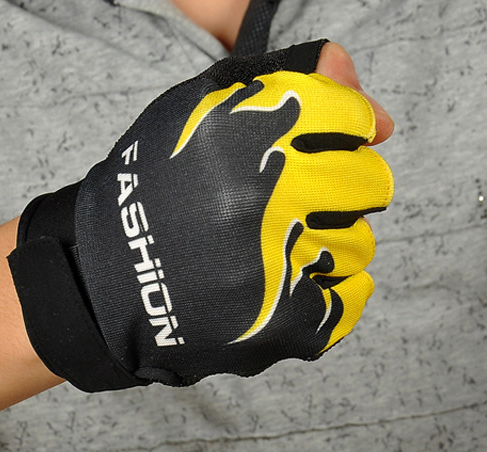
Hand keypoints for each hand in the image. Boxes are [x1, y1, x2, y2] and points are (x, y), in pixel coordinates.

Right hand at [8, 41, 393, 390]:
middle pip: (367, 183)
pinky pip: (350, 298)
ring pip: (359, 244)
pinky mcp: (282, 324)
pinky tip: (290, 285)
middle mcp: (263, 197)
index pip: (351, 118)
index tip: (326, 147)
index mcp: (243, 134)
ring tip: (278, 250)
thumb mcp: (202, 115)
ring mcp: (276, 266)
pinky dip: (330, 292)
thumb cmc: (157, 193)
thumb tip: (381, 116)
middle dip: (341, 190)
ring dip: (328, 245)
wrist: (105, 282)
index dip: (343, 132)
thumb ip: (293, 91)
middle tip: (297, 206)